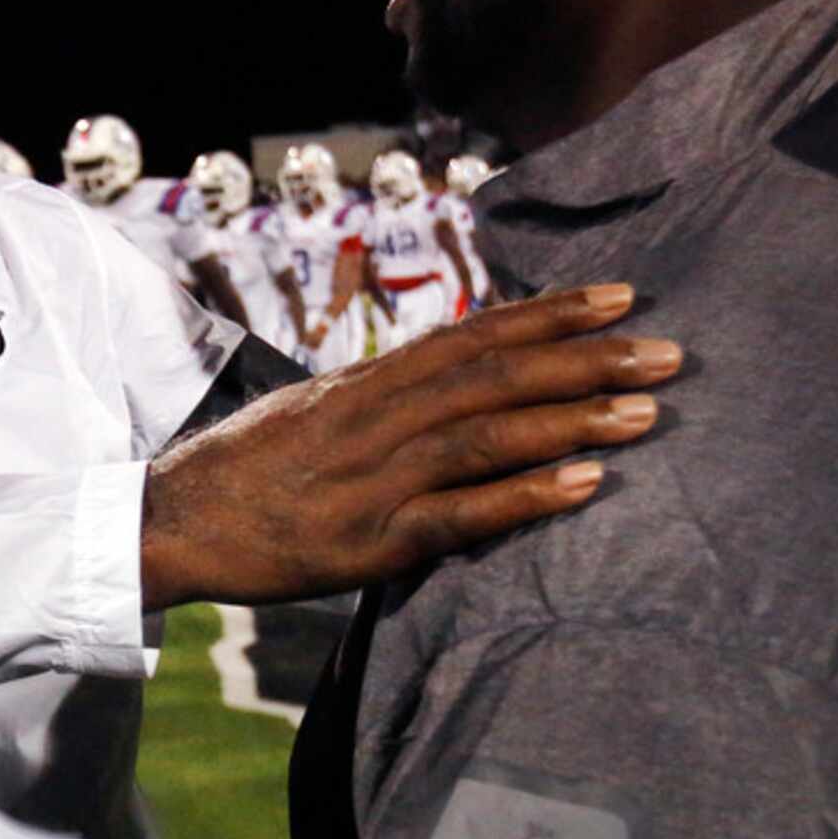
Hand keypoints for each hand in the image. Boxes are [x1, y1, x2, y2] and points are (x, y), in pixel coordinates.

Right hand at [142, 283, 677, 606]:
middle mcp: (377, 419)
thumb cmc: (247, 473)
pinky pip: (460, 515)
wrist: (170, 523)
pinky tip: (584, 485)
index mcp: (368, 385)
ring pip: (487, 434)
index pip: (473, 334)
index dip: (549, 313)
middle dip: (585, 359)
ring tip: (646, 411)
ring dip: (572, 419)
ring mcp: (374, 479)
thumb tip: (453, 384)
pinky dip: (525, 497)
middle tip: (667, 350)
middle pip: (495, 375)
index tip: (619, 296)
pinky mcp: (368, 542)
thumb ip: (384, 402)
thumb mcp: (316, 415)